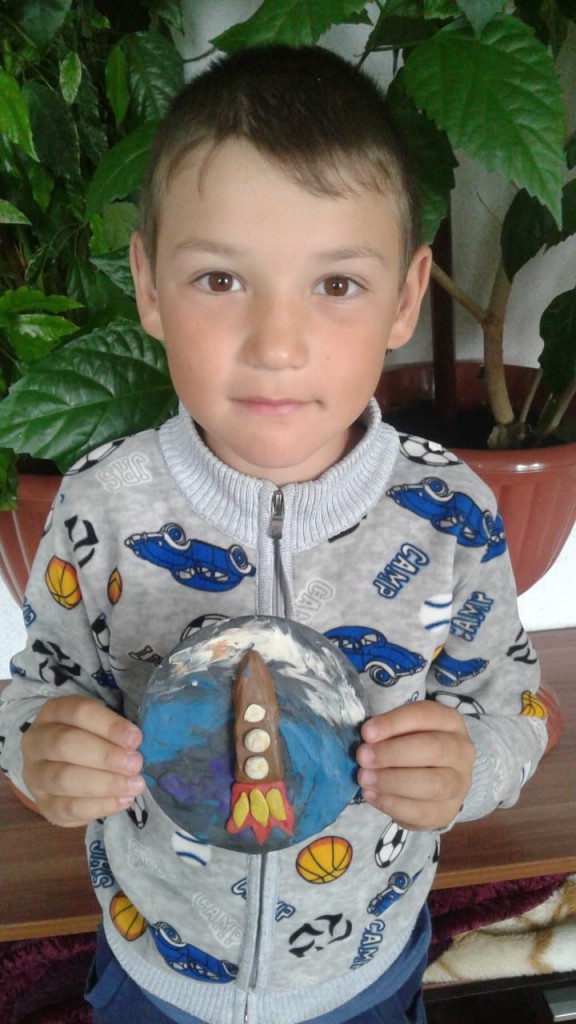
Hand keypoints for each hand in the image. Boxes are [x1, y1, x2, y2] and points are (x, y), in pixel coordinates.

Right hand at [21, 696, 143, 826]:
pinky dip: (99, 806)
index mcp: (53, 712)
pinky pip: (68, 808)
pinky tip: (123, 800)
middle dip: (105, 756)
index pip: (78, 712)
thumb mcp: (99, 726)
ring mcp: (34, 774)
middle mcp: (36, 741)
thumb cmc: (89, 739)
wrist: (63, 767)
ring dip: (104, 784)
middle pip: (65, 744)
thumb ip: (115, 732)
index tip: (136, 739)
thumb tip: (137, 745)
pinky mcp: (43, 805)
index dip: (108, 725)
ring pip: (63, 779)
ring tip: (134, 785)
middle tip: (136, 764)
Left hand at [356, 701, 474, 829]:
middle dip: (393, 753)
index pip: (425, 716)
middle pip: (433, 749)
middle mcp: (462, 750)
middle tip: (363, 757)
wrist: (432, 784)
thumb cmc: (412, 747)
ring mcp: (460, 784)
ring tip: (364, 778)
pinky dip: (392, 803)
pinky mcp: (447, 811)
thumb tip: (367, 737)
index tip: (366, 732)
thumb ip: (388, 731)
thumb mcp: (403, 730)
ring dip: (392, 781)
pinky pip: (422, 811)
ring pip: (432, 783)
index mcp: (450, 721)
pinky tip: (372, 795)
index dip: (394, 723)